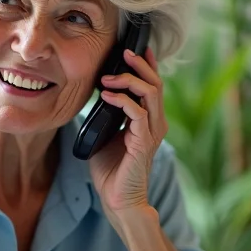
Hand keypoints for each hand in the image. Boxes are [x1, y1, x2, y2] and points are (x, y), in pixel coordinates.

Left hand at [88, 47, 165, 216]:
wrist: (117, 200)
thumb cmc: (111, 171)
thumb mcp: (106, 135)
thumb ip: (106, 116)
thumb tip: (95, 95)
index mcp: (148, 121)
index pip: (152, 87)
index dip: (146, 66)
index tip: (135, 49)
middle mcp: (155, 124)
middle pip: (155, 84)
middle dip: (140, 65)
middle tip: (124, 52)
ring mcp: (152, 133)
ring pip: (151, 94)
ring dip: (130, 80)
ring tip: (110, 76)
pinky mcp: (144, 142)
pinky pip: (137, 112)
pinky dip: (122, 100)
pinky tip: (107, 96)